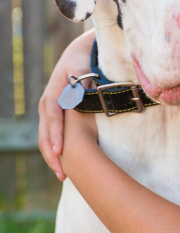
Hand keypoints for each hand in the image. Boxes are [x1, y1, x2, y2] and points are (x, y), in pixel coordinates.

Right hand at [38, 29, 95, 180]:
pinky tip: (63, 165)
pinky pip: (50, 137)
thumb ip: (81, 78)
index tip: (59, 149)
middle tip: (62, 172)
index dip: (56, 134)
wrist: (75, 57)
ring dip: (52, 157)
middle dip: (52, 154)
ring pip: (45, 138)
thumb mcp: (81, 67)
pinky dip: (54, 151)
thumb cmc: (80, 62)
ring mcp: (48, 112)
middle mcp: (47, 105)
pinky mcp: (53, 116)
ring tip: (63, 175)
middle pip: (46, 134)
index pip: (53, 118)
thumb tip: (80, 89)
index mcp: (53, 95)